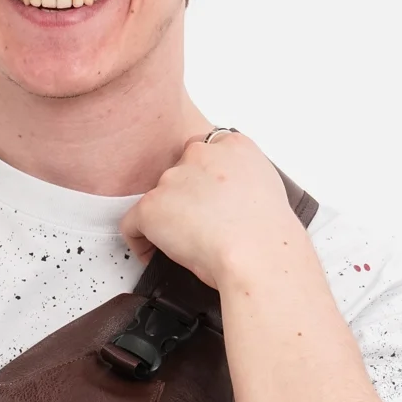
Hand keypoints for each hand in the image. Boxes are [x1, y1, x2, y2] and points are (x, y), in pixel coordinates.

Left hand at [118, 129, 297, 289]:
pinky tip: (157, 254)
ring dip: (166, 218)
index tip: (206, 199)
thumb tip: (228, 198)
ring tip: (186, 244)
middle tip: (198, 226)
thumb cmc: (269, 235)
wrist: (258, 254)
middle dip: (184, 198)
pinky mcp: (151, 205)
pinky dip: (141, 241)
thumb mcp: (268, 190)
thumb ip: (242, 181)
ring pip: (159, 198)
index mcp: (235, 147)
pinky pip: (132, 224)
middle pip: (180, 172)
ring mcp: (173, 178)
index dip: (203, 179)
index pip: (206, 151)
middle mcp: (201, 154)